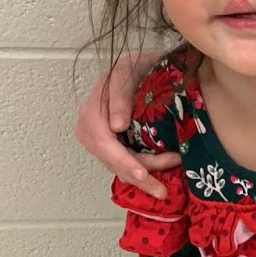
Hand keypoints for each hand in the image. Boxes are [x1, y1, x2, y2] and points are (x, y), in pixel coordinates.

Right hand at [74, 52, 179, 198]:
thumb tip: (117, 126)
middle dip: (138, 176)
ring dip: (142, 177)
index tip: (142, 173)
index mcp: (92, 111)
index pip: (105, 144)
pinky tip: (157, 176)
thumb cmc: (136, 67)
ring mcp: (99, 139)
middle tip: (162, 189)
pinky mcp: (111, 146)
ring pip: (118, 168)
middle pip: (112, 161)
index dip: (124, 161)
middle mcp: (90, 129)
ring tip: (166, 182)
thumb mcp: (128, 71)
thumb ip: (120, 95)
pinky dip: (140, 172)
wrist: (142, 67)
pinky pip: (123, 165)